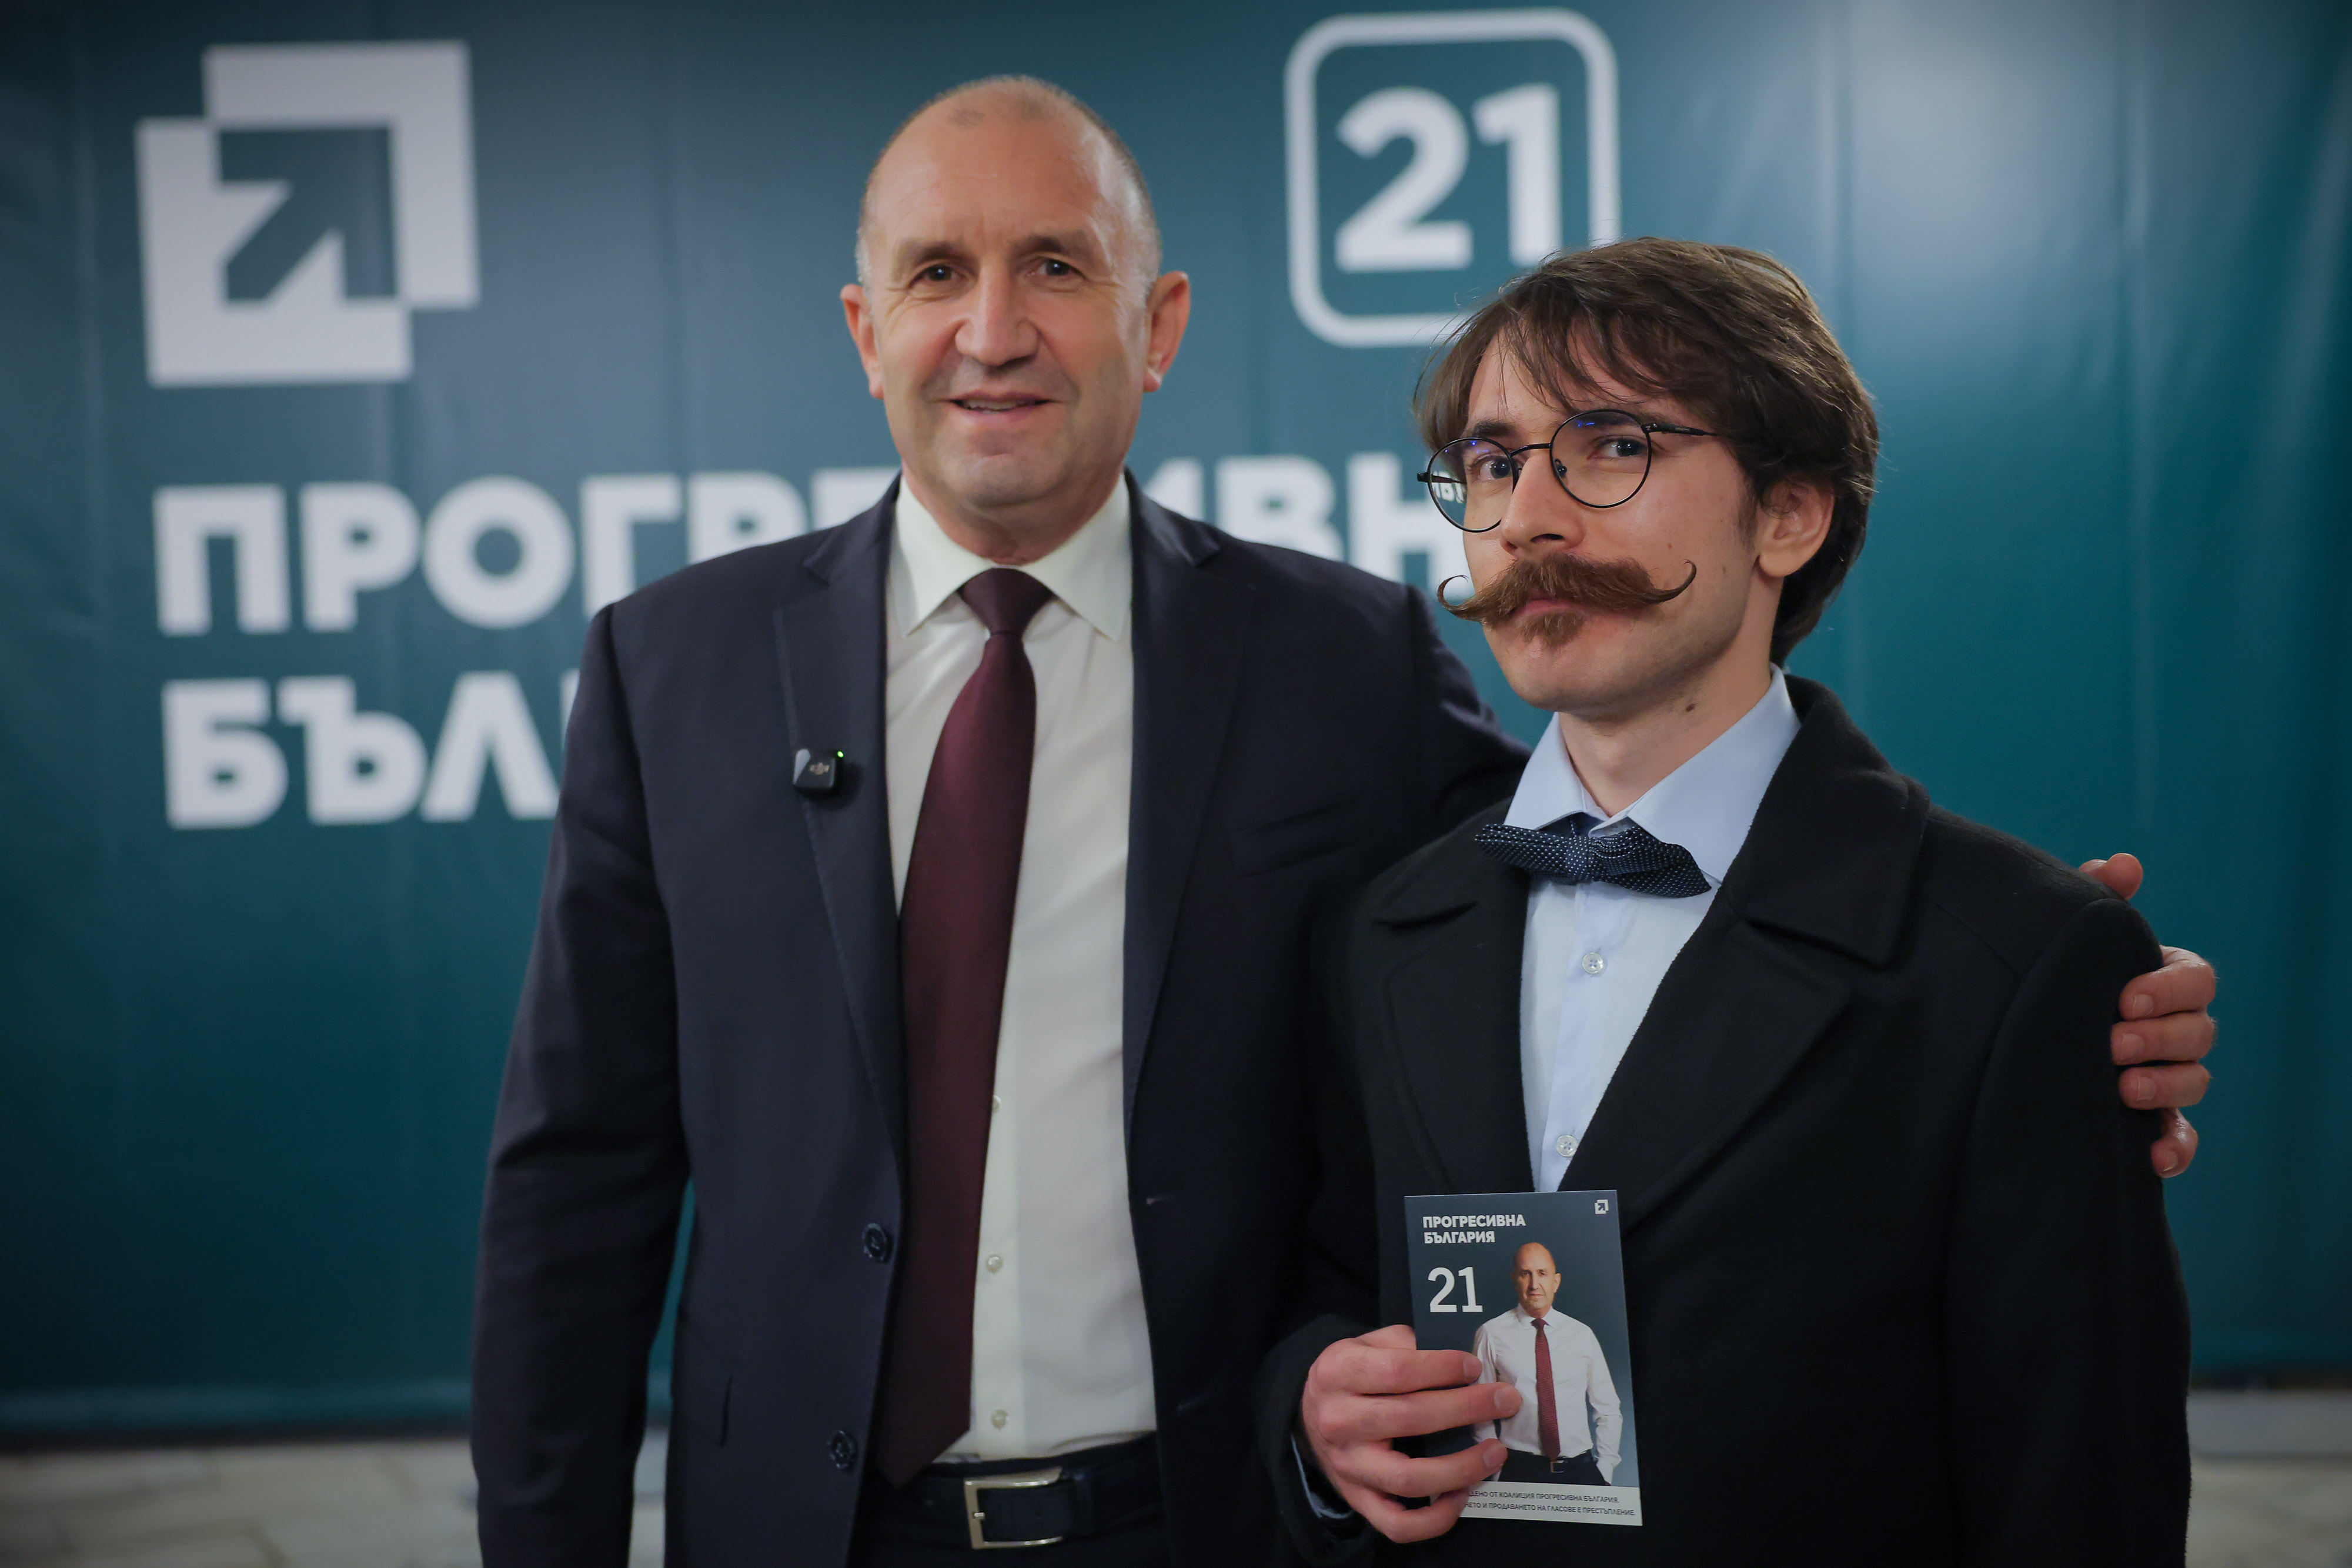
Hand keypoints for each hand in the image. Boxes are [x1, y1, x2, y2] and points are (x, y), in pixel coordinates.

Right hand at [1299, 1324, 1513, 1541]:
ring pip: (1408, 1478)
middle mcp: (1338, 1421)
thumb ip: (1408, 1343)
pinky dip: (1435, 1518)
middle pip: (1410, 1418)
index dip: (1443, 1368)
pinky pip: (1397, 1525)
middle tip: (1506, 1401)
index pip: (1397, 1371)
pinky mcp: (1357, 1500)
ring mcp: (1347, 1466)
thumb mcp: (1367, 1344)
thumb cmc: (1353, 1376)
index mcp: (1338, 1373)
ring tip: (1496, 1451)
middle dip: (1468, 1408)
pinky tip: (1463, 1495)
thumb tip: (1465, 1360)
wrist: (1309, 1415)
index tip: (1475, 1367)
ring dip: (1461, 1467)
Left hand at [2080, 854, 2215, 1177]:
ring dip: (2166, 1086)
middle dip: (2160, 1037)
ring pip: (2194, 1082)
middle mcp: (2173, 1029)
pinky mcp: (2152, 1121)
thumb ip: (2096, 899)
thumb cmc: (2052, 973)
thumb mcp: (2066, 937)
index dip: (2168, 989)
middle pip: (2198, 1033)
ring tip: (2123, 1086)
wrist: (2006, 1036)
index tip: (2125, 996)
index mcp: (2162, 981)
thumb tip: (2125, 863)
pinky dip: (2175, 1147)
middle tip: (2113, 1042)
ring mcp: (2167, 1076)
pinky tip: (2152, 1156)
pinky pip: (2180, 1138)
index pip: (2195, 980)